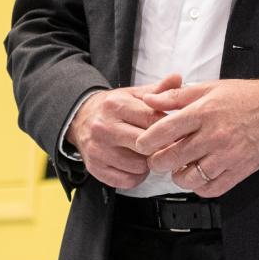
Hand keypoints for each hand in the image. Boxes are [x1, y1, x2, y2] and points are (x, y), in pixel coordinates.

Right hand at [68, 74, 179, 188]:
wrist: (80, 118)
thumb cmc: (113, 107)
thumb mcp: (134, 94)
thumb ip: (158, 89)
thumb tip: (178, 78)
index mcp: (116, 105)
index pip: (151, 120)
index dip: (168, 128)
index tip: (177, 131)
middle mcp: (104, 127)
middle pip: (145, 145)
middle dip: (159, 147)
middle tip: (165, 145)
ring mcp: (98, 150)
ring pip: (139, 166)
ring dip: (148, 163)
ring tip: (147, 153)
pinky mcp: (95, 168)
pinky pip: (127, 181)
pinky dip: (136, 176)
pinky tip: (135, 164)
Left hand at [131, 78, 258, 197]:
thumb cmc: (243, 98)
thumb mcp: (208, 88)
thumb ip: (176, 96)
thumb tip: (149, 99)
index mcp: (204, 112)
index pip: (165, 131)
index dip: (147, 141)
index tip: (142, 144)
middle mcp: (215, 135)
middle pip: (172, 158)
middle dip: (158, 161)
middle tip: (159, 158)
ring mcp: (228, 156)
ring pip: (189, 178)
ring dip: (178, 176)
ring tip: (180, 168)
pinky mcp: (240, 170)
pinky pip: (211, 189)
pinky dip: (199, 186)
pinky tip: (199, 176)